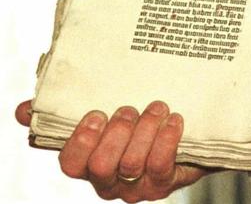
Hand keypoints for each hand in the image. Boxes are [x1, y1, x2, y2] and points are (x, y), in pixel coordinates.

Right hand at [15, 99, 208, 201]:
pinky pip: (161, 165)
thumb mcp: (102, 117)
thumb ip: (61, 114)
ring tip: (156, 107)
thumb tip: (23, 111)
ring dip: (145, 130)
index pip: (70, 164)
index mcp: (87, 165)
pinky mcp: (163, 183)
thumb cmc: (134, 128)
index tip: (96, 114)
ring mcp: (135, 186)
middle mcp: (107, 181)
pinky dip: (167, 140)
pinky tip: (173, 120)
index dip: (80, 141)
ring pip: (132, 164)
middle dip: (115, 133)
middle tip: (128, 110)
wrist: (184, 140)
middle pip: (101, 166)